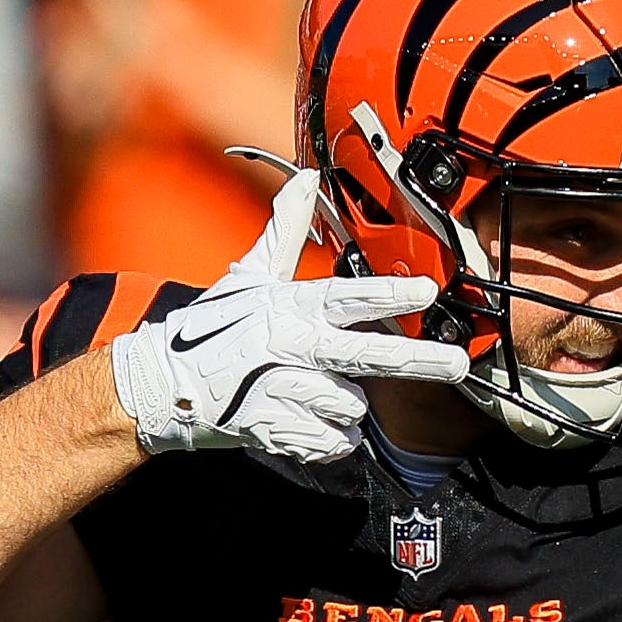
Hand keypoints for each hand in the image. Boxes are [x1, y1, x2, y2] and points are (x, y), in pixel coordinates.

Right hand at [104, 170, 471, 467]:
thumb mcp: (249, 274)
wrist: (165, 386)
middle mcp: (290, 347)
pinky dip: (329, 437)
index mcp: (290, 307)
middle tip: (456, 366)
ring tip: (309, 390)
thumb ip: (286, 231)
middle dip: (416, 361)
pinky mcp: (275, 430)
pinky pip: (332, 442)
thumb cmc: (214, 329)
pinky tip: (305, 420)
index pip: (346, 297)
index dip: (387, 296)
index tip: (426, 292)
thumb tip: (307, 179)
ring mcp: (282, 391)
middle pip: (365, 356)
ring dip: (342, 404)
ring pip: (350, 405)